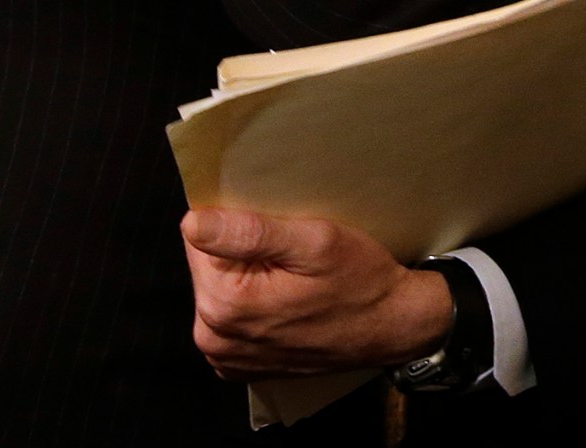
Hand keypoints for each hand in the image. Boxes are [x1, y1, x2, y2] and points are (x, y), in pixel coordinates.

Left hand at [181, 209, 452, 379]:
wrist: (393, 325)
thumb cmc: (360, 282)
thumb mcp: (315, 242)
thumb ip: (249, 232)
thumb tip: (192, 222)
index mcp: (224, 305)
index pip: (199, 238)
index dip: (237, 223)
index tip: (276, 228)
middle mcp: (215, 338)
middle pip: (206, 267)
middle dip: (241, 253)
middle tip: (290, 251)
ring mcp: (226, 357)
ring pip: (219, 291)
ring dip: (248, 278)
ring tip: (293, 275)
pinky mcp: (240, 365)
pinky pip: (232, 318)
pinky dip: (254, 304)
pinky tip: (288, 299)